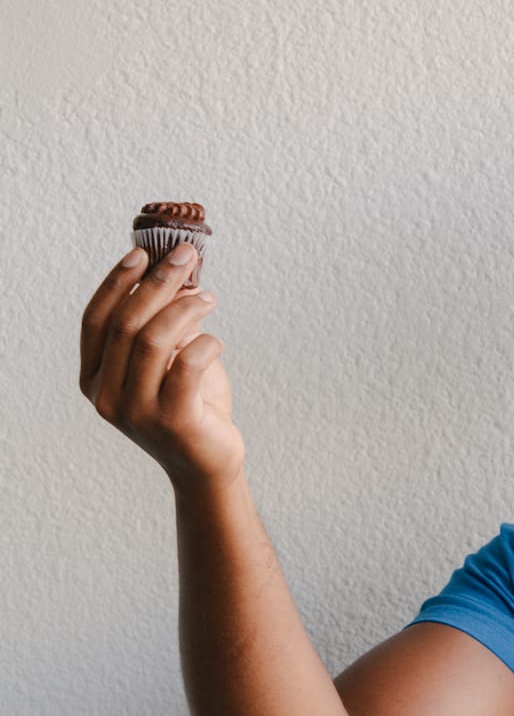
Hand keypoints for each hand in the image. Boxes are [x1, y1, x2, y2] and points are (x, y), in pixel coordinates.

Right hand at [80, 244, 244, 491]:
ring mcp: (136, 412)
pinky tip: (217, 341)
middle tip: (186, 257)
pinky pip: (187, 365)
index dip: (116, 282)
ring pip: (154, 340)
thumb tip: (177, 275)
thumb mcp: (171, 359)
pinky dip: (205, 343)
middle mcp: (106, 396)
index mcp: (95, 378)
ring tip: (210, 298)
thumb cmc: (190, 403)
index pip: (95, 319)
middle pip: (126, 323)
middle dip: (157, 282)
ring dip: (185, 308)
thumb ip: (166, 324)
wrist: (207, 462)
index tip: (142, 253)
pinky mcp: (172, 421)